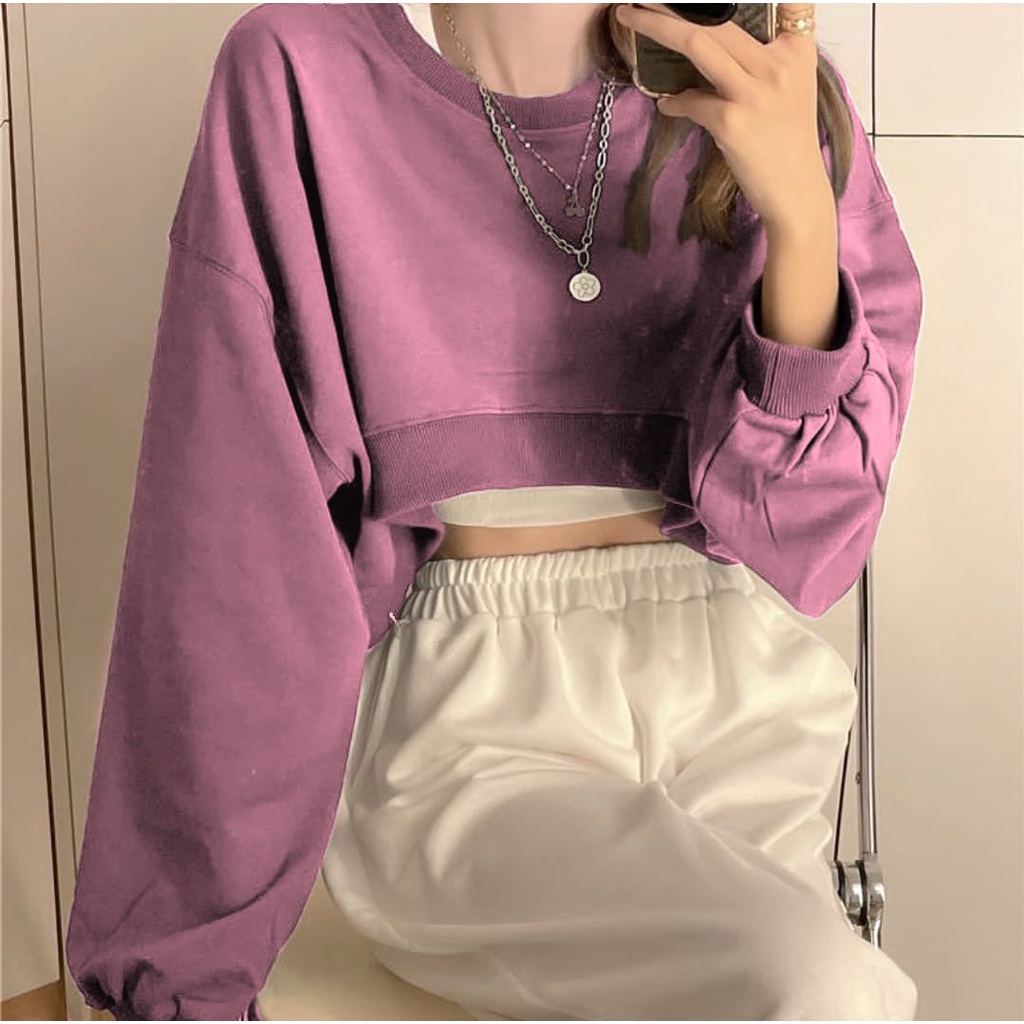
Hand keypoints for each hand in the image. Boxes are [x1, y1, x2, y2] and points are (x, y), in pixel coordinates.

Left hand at [614, 3, 833, 232]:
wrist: (796, 192)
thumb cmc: (787, 141)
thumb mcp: (790, 87)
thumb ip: (763, 57)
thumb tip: (708, 40)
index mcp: (795, 49)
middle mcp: (778, 64)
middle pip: (718, 18)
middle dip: (670, 4)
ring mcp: (755, 93)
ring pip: (698, 43)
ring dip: (656, 26)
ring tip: (628, 16)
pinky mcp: (733, 123)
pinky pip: (690, 100)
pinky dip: (674, 102)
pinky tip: (668, 105)